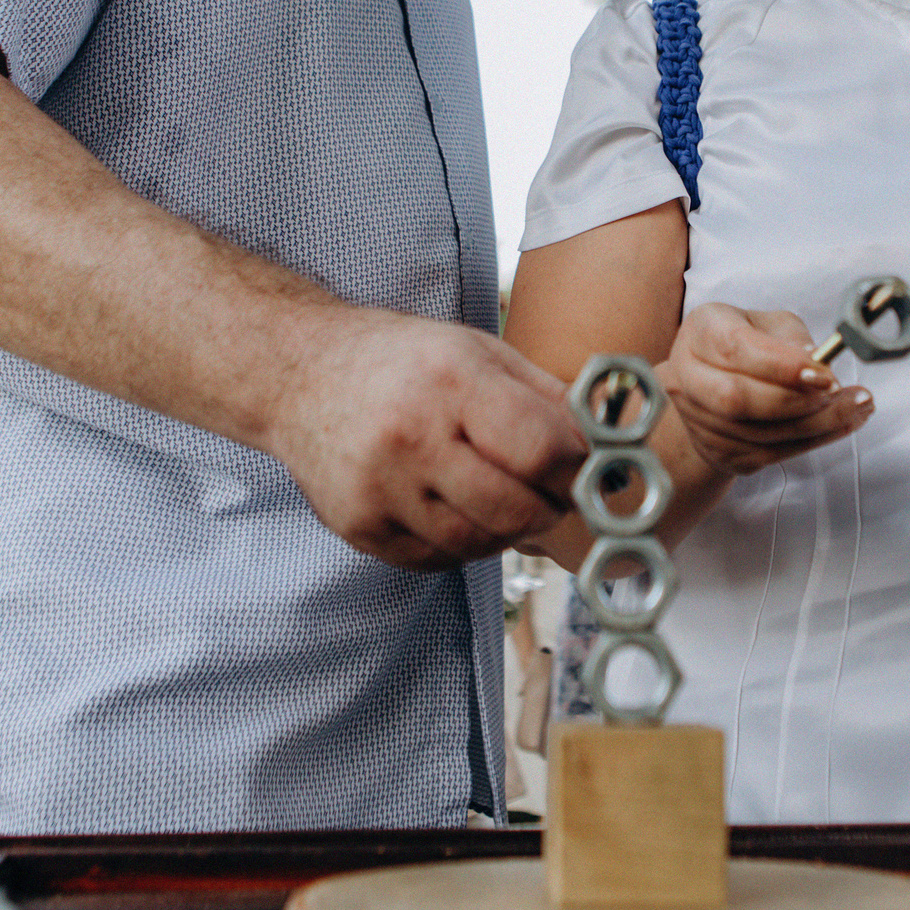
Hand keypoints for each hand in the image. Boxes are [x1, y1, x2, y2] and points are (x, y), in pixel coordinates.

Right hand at [264, 308, 583, 570]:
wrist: (299, 375)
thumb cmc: (400, 360)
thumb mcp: (478, 350)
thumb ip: (546, 396)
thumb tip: (610, 440)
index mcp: (450, 383)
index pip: (540, 449)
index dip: (575, 470)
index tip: (583, 471)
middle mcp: (411, 438)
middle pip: (514, 510)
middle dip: (549, 510)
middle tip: (553, 497)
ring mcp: (379, 489)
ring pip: (477, 544)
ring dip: (506, 531)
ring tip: (504, 500)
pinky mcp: (358, 527)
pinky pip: (436, 559)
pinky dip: (462, 544)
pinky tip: (457, 510)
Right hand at [661, 304, 874, 480]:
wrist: (717, 385)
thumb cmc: (749, 344)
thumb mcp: (771, 324)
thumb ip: (792, 338)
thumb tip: (816, 362)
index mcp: (701, 332)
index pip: (735, 349)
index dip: (781, 365)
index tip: (824, 374)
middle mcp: (687, 377)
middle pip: (737, 399)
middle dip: (797, 401)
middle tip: (844, 393)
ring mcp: (699, 421)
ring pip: (758, 433)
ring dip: (816, 424)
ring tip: (857, 407)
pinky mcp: (719, 452)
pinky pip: (769, 454)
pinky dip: (813, 441)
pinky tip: (842, 424)